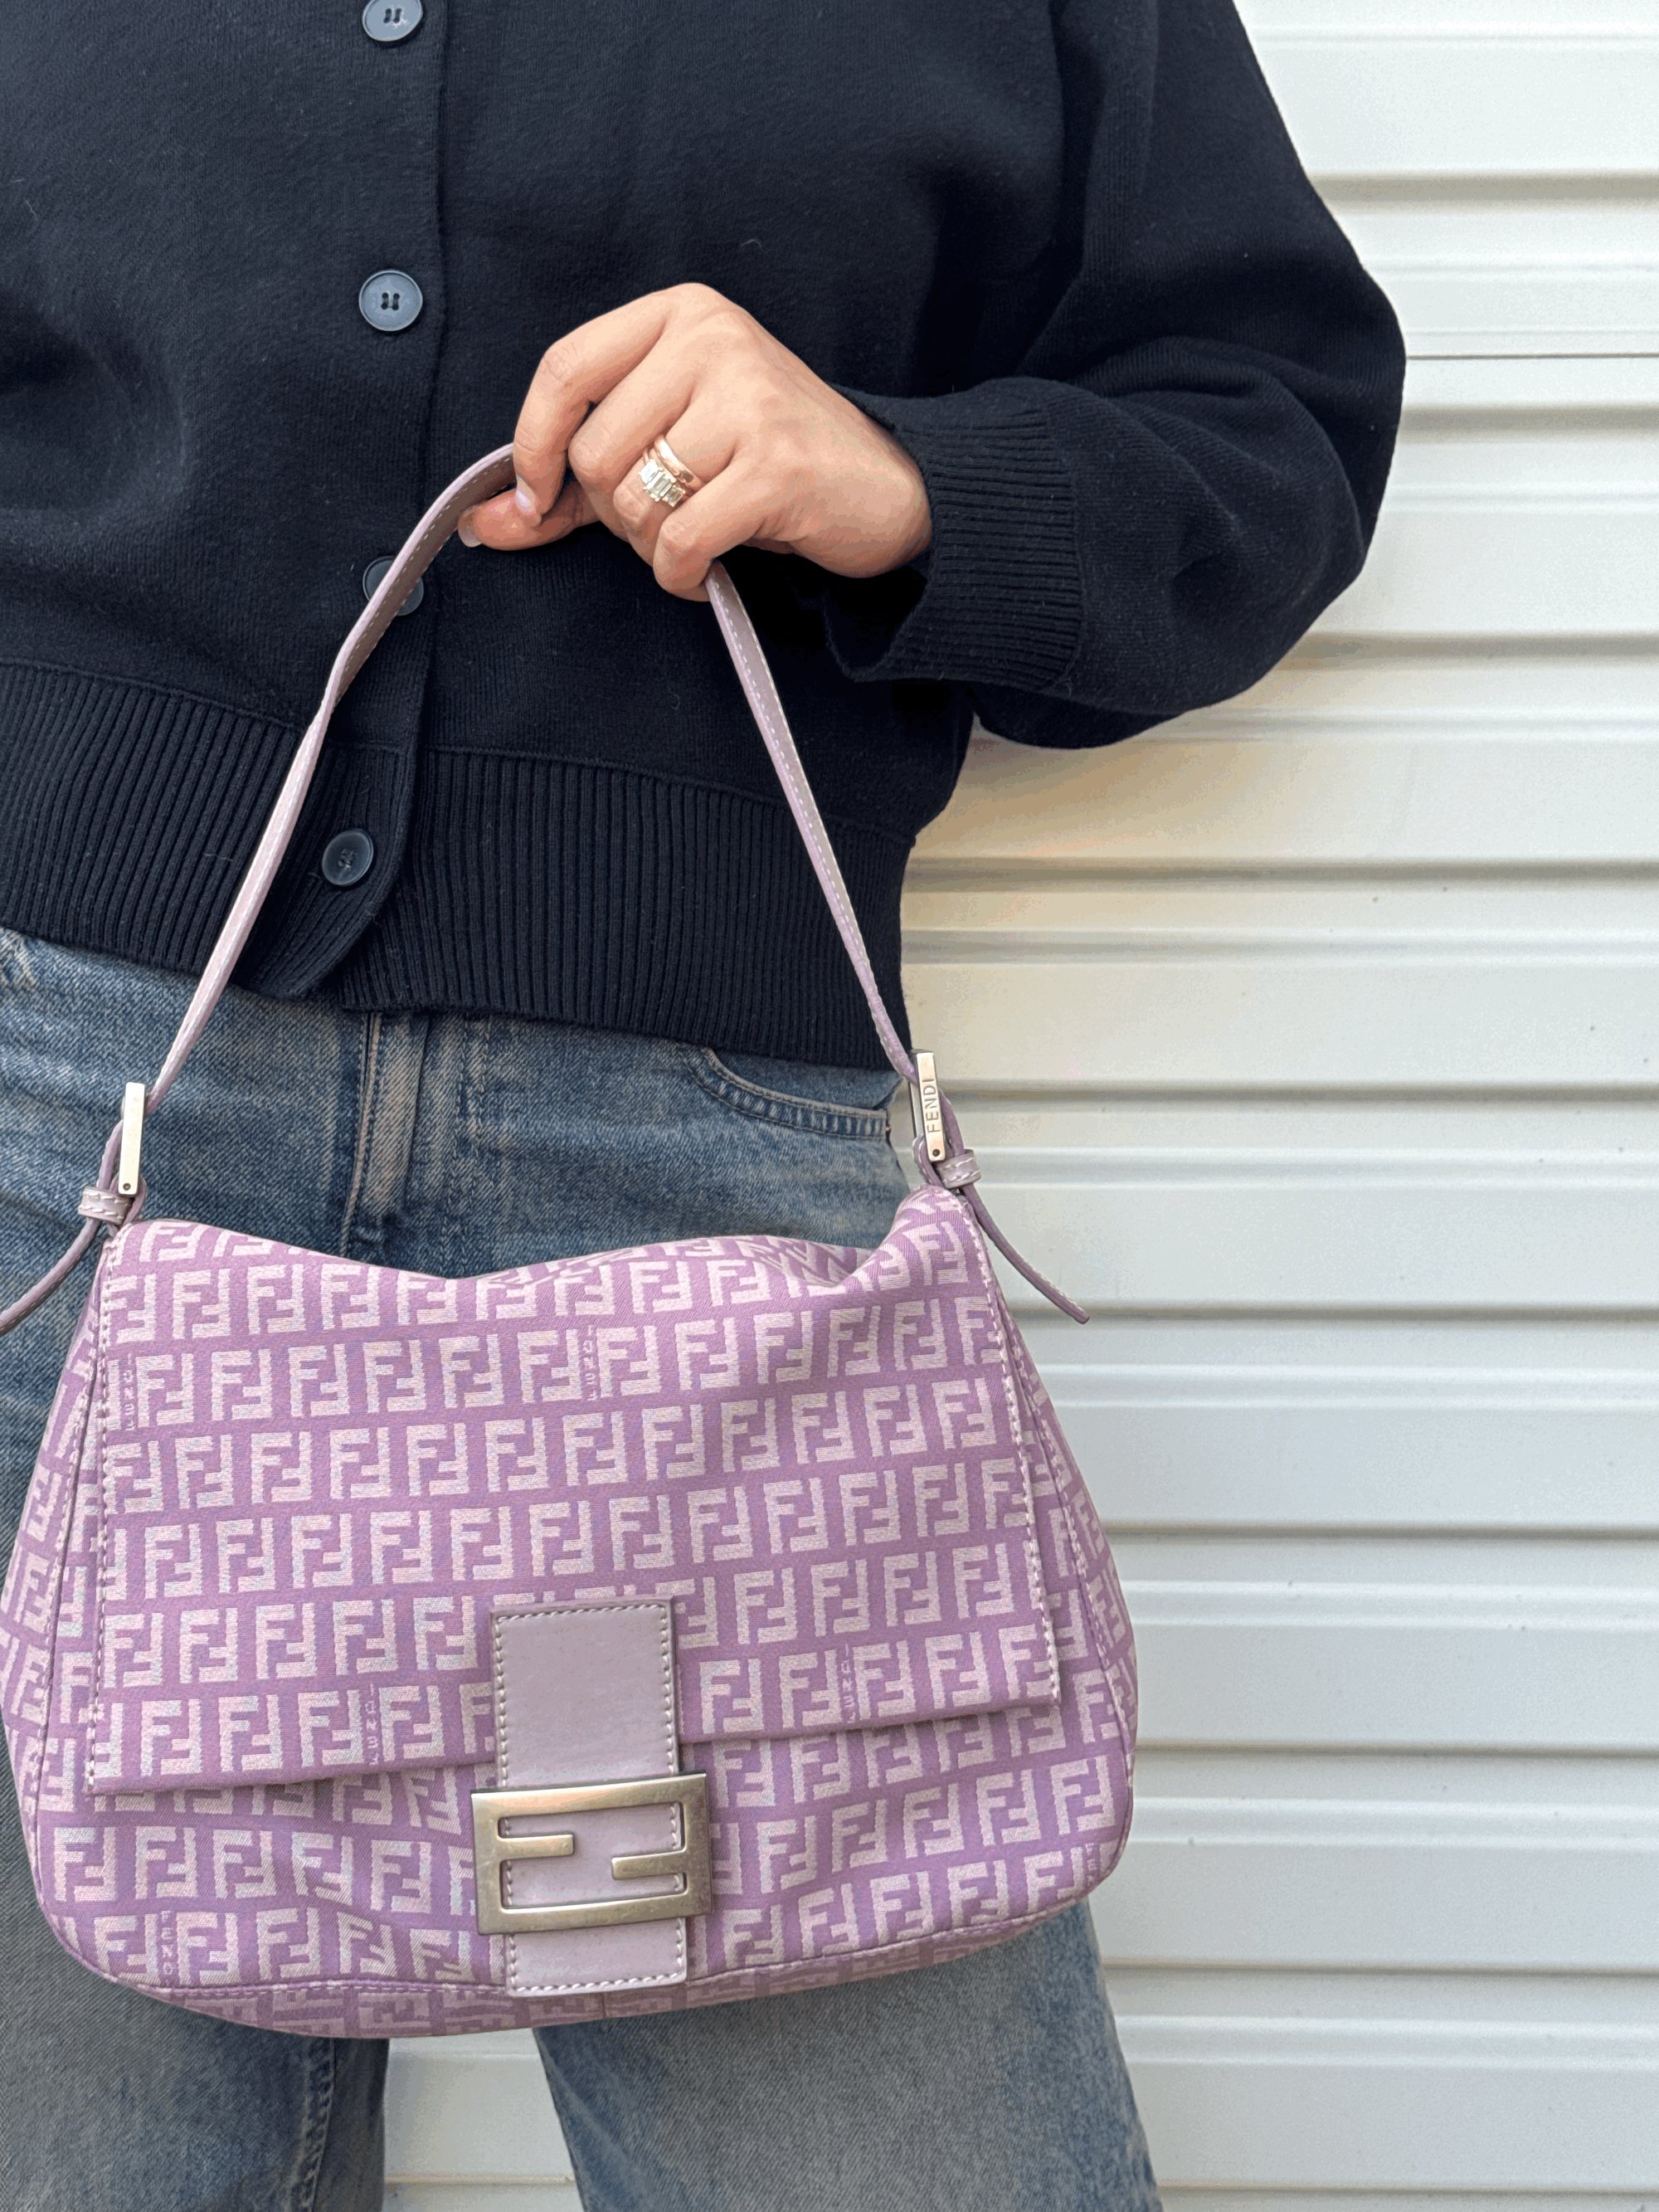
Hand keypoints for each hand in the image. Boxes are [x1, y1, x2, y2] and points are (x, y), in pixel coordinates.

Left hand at [458, 284, 931, 599]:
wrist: (890, 488)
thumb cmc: (767, 463)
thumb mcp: (669, 445)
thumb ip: (571, 481)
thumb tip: (480, 524)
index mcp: (682, 313)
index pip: (564, 370)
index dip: (533, 447)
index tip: (535, 497)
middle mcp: (714, 339)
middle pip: (594, 450)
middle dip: (610, 513)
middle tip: (658, 522)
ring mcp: (748, 399)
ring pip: (633, 500)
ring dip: (647, 547)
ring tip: (691, 538)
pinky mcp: (775, 466)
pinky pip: (678, 541)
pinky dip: (678, 575)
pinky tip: (703, 571)